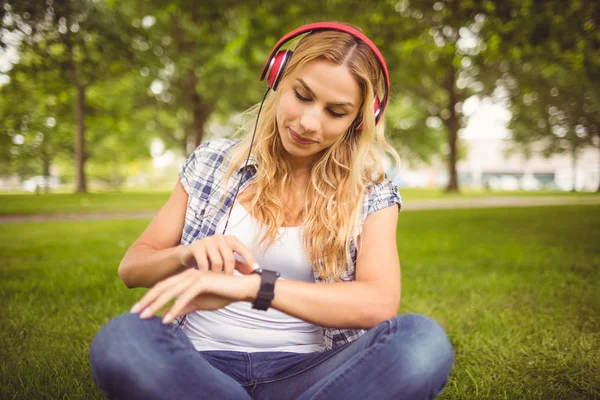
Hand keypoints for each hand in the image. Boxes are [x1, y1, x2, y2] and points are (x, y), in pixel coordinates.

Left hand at [130, 268, 260, 323]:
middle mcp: (188, 274)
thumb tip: (167, 316)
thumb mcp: (200, 303)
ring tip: (145, 316)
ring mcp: (195, 277)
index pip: (163, 287)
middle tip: (134, 313)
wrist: (243, 289)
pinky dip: (174, 308)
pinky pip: (185, 297)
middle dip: (147, 300)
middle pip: (162, 287)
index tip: (138, 310)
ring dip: (156, 305)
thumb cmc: (223, 294)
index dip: (149, 298)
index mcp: (186, 278)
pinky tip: (166, 319)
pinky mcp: (203, 282)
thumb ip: (184, 307)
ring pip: (171, 291)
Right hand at [179, 234, 257, 274]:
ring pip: (217, 262)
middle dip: (229, 272)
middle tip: (227, 282)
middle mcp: (220, 237)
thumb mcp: (226, 260)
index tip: (255, 271)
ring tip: (214, 278)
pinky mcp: (196, 246)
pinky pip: (204, 264)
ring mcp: (208, 240)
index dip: (250, 260)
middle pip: (230, 258)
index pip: (243, 250)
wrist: (189, 255)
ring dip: (216, 273)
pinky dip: (205, 273)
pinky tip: (205, 276)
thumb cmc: (211, 258)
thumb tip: (255, 271)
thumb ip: (240, 265)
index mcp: (230, 240)